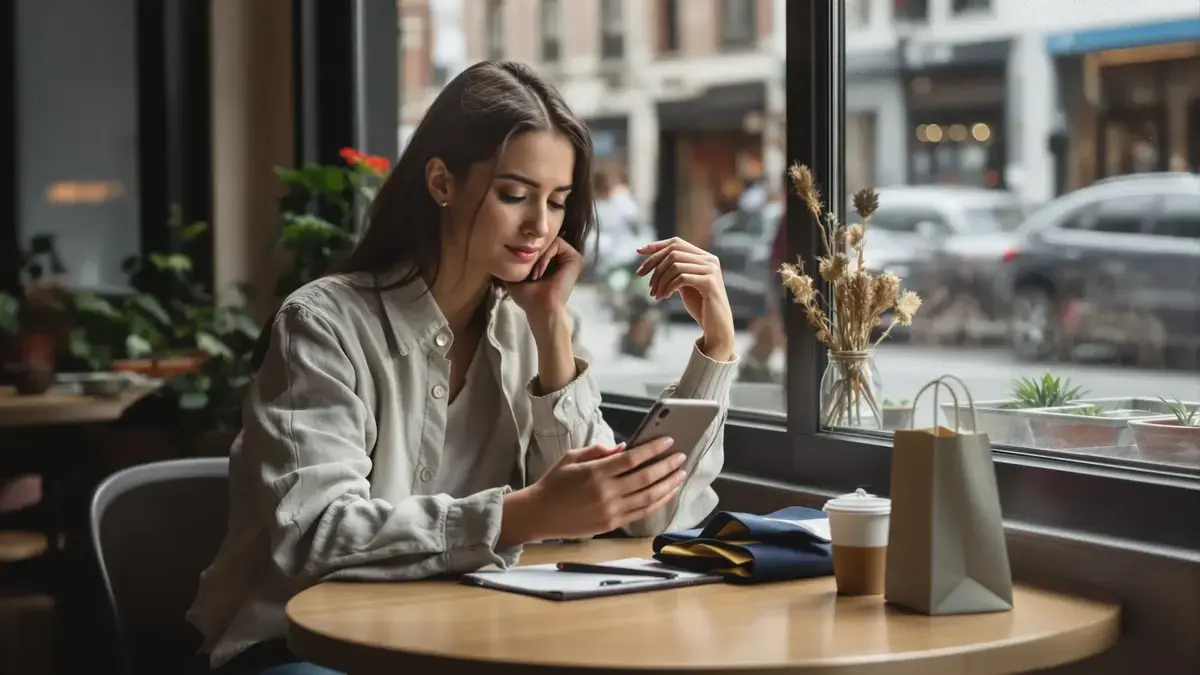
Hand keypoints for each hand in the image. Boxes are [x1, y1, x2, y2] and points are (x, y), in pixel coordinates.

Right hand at [501, 438, 686, 542]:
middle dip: (667, 466)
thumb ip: (599, 451)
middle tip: (681, 457)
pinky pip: (641, 513)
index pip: (633, 459)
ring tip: (681, 474)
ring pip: (648, 497)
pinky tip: (667, 493)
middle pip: (645, 477)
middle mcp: (606, 493)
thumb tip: (624, 448)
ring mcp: (610, 511)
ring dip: (668, 484)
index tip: (668, 441)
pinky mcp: (612, 524)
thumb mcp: (572, 458)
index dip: (653, 449)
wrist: (539, 514)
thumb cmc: (554, 483)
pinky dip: (657, 502)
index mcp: (595, 473)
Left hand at [505, 238, 583, 326]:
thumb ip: (513, 264)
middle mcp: (563, 259)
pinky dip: (546, 255)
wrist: (542, 309)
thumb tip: (501, 253)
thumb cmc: (529, 299)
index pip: (539, 245)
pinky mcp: (575, 258)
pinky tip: (540, 270)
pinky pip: (558, 244)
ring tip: (534, 272)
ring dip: (539, 255)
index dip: (528, 251)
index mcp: (553, 263)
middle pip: (545, 242)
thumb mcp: (516, 277)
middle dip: (533, 251)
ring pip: (551, 241)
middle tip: (527, 268)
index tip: (522, 266)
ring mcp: (570, 258)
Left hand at [636, 238, 735, 359]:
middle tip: (639, 275)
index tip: (639, 251)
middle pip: (673, 252)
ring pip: (675, 265)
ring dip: (659, 279)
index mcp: (704, 257)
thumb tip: (652, 258)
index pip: (676, 242)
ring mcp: (711, 270)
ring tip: (654, 294)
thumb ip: (675, 270)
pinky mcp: (709, 282)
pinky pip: (681, 278)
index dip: (656, 245)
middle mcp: (710, 259)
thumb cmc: (700, 305)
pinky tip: (663, 297)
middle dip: (653, 263)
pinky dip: (668, 287)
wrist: (716, 326)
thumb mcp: (685, 283)